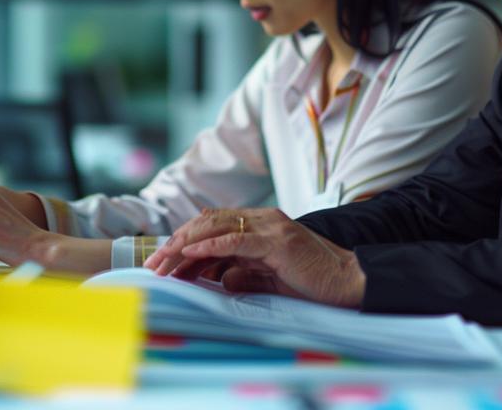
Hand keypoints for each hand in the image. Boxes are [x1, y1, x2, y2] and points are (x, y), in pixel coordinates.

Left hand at [143, 208, 365, 308]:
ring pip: (215, 227)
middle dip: (176, 243)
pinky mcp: (277, 241)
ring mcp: (270, 227)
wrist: (347, 282)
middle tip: (153, 265)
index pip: (213, 225)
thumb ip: (244, 273)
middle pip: (208, 222)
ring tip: (163, 262)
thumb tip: (218, 278)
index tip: (164, 264)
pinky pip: (234, 240)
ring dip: (184, 245)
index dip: (185, 242)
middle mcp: (263, 219)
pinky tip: (189, 254)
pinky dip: (208, 246)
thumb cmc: (313, 283)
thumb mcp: (270, 278)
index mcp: (261, 225)